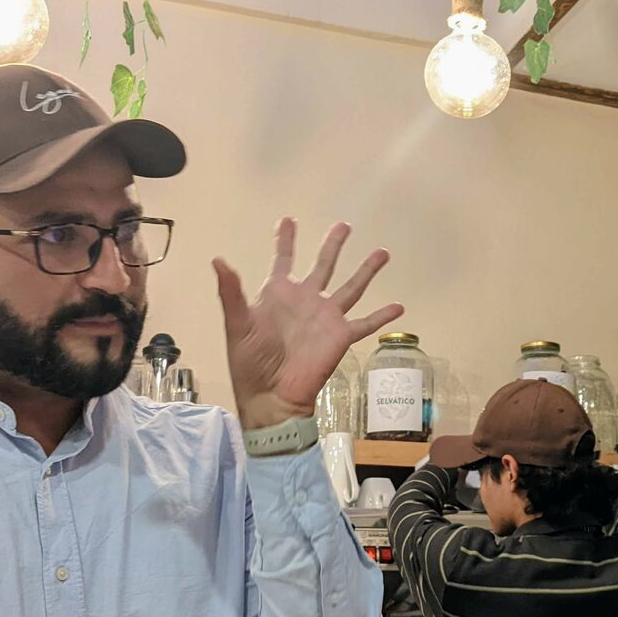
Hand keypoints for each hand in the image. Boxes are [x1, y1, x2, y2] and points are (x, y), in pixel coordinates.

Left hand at [215, 219, 403, 429]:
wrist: (272, 396)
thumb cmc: (250, 363)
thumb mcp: (237, 325)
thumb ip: (231, 293)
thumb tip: (218, 261)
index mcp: (279, 294)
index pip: (282, 260)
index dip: (285, 240)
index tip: (288, 219)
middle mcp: (306, 300)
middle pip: (324, 265)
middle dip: (333, 245)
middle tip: (343, 225)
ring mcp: (326, 317)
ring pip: (351, 287)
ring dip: (366, 270)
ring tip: (382, 252)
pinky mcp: (341, 336)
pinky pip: (365, 323)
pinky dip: (382, 316)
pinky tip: (399, 306)